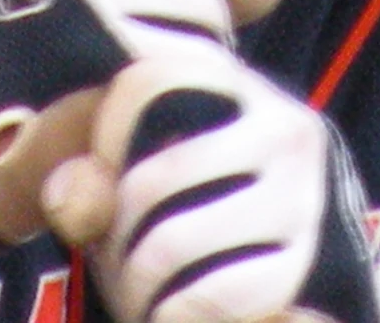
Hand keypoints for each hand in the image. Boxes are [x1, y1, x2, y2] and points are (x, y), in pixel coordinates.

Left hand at [45, 54, 379, 322]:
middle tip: (113, 261)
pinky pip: (214, 297)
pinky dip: (173, 315)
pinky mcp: (308, 258)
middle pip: (149, 180)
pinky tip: (170, 312)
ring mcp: (301, 191)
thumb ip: (90, 175)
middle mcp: (282, 124)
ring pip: (171, 244)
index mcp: (240, 81)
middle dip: (113, 237)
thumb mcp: (139, 172)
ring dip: (134, 286)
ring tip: (136, 291)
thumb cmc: (192, 204)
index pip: (148, 82)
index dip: (104, 133)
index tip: (100, 177)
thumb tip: (72, 199)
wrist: (290, 268)